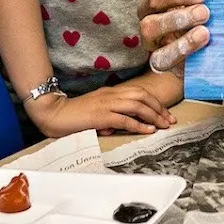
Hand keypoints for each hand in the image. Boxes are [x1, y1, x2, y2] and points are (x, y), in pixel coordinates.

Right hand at [28, 83, 176, 136]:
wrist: (53, 113)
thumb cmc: (72, 115)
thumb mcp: (95, 111)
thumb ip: (110, 115)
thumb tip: (123, 125)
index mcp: (111, 92)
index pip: (139, 92)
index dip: (155, 102)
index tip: (165, 114)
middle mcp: (111, 95)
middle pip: (143, 96)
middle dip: (159, 108)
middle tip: (170, 120)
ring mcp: (106, 104)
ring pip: (137, 106)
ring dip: (153, 116)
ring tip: (163, 125)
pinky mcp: (101, 116)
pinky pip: (125, 119)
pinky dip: (139, 125)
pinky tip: (148, 131)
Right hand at [137, 0, 210, 71]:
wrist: (207, 44)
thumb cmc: (201, 9)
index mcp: (156, 7)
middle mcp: (150, 27)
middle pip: (151, 24)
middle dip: (178, 17)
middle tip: (205, 12)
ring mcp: (156, 50)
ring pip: (156, 48)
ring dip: (181, 40)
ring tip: (205, 32)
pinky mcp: (166, 66)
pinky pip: (166, 64)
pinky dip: (184, 55)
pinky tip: (202, 46)